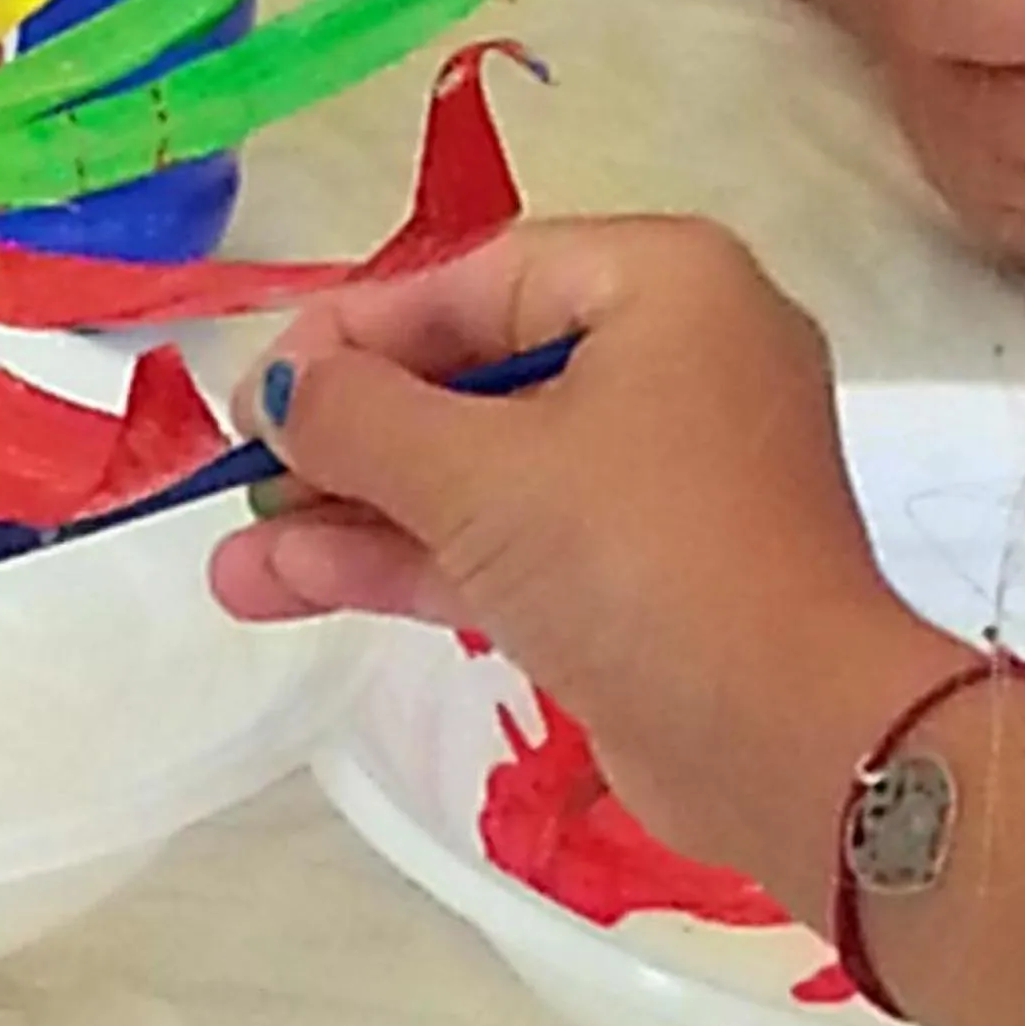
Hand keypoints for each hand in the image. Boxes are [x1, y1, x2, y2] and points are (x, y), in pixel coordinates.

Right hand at [208, 220, 965, 909]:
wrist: (792, 746)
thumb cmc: (641, 560)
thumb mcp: (478, 474)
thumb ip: (358, 415)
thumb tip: (274, 385)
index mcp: (663, 283)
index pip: (474, 279)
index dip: (351, 333)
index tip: (252, 388)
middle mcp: (674, 357)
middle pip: (472, 374)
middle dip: (345, 438)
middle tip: (236, 475)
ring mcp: (663, 472)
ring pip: (483, 469)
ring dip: (359, 512)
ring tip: (232, 564)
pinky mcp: (646, 569)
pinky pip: (515, 537)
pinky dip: (416, 558)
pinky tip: (292, 585)